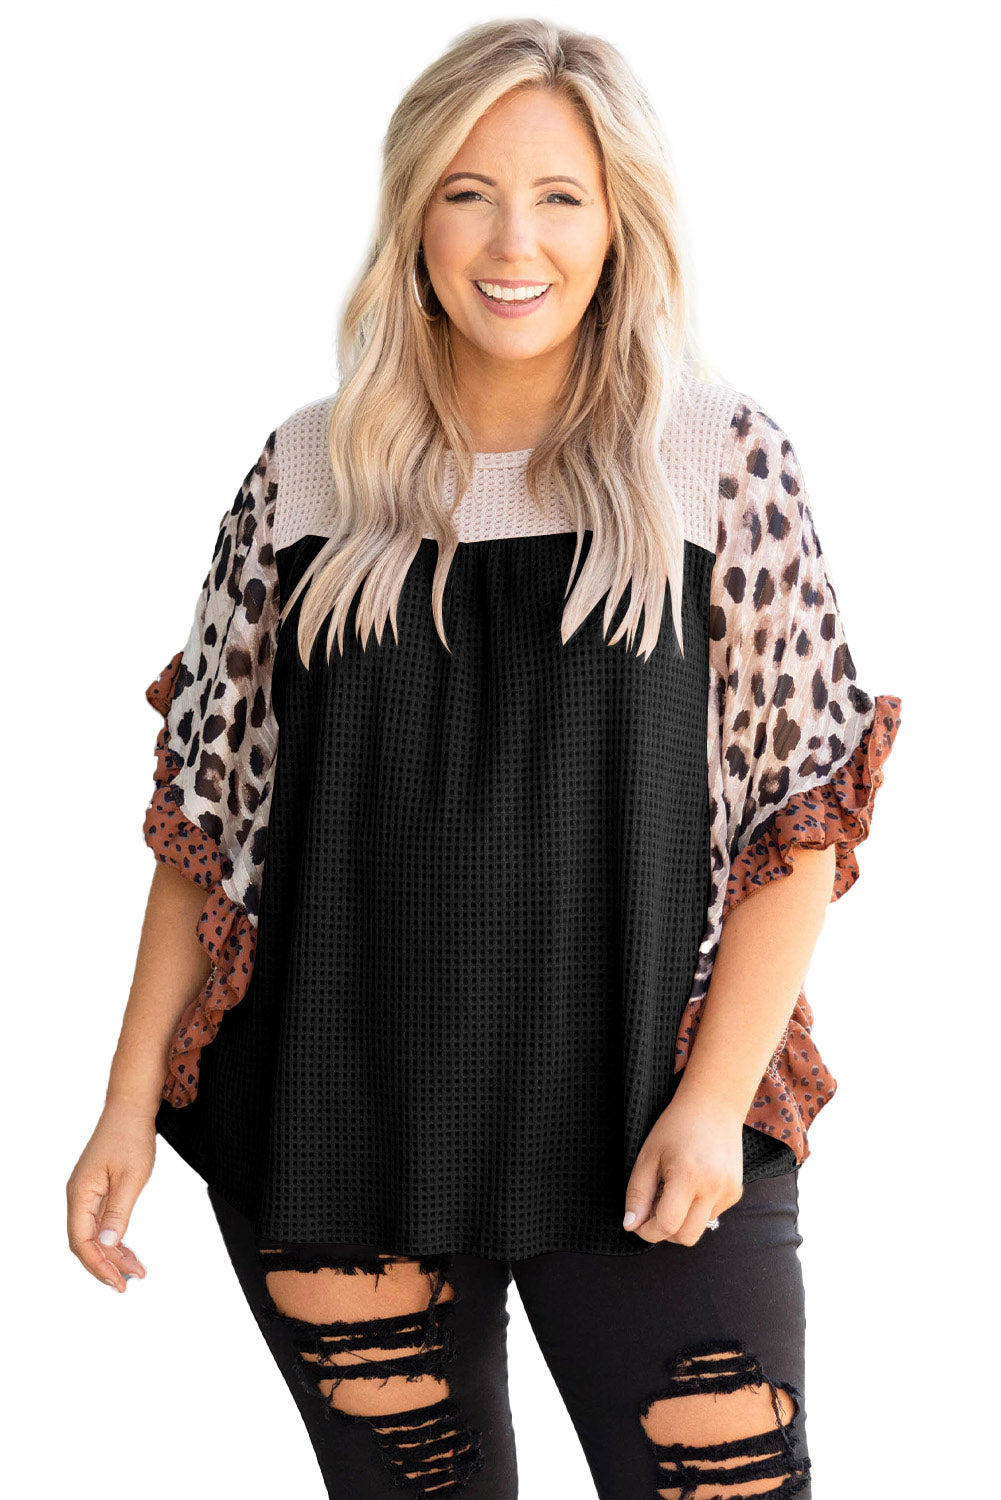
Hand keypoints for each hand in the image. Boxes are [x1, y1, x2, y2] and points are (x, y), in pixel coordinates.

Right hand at [66, 1101, 154, 1291]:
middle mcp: (78, 1197)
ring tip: (136, 1270)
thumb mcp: (131, 1177)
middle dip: (105, 1265)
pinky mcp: (97, 1190)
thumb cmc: (131, 1136)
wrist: (130, 1108)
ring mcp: (87, 1194)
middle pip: (84, 1242)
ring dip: (113, 1254)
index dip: (98, 1265)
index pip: (81, 1241)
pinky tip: (128, 1251)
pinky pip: (101, 1222)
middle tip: (128, 1282)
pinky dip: (114, 1238)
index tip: (117, 1281)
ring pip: (93, 1235)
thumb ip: (118, 1212)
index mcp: (80, 1194)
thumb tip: (106, 1245)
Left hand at [622, 1092, 744, 1245]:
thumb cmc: (676, 1126)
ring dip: (681, 1220)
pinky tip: (691, 1184)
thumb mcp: (648, 1155)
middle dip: (665, 1231)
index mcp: (688, 1176)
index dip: (647, 1231)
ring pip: (699, 1228)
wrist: (713, 1105)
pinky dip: (696, 1210)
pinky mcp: (736, 1192)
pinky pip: (712, 1215)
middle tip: (654, 1208)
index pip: (667, 1225)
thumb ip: (638, 1193)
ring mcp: (729, 1191)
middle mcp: (713, 1188)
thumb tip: (630, 1225)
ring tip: (673, 1190)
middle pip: (686, 1237)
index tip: (637, 1222)